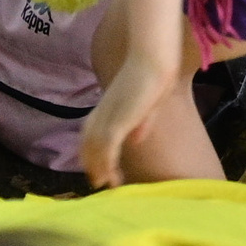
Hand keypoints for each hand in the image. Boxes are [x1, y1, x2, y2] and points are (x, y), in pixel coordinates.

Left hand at [76, 51, 176, 187]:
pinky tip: (111, 176)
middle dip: (93, 164)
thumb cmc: (156, 75)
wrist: (155, 61)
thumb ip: (142, 121)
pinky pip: (107, 147)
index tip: (101, 167)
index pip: (90, 133)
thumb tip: (136, 140)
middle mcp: (102, 112)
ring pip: (95, 149)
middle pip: (88, 143)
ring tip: (107, 184)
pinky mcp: (117, 121)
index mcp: (107, 106)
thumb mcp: (150, 103)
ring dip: (100, 168)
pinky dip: (107, 163)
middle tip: (100, 183)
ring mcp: (108, 117)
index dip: (94, 152)